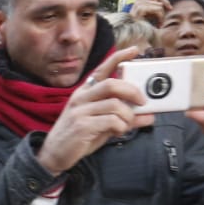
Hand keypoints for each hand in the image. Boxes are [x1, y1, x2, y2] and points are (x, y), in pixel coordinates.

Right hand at [36, 48, 154, 175]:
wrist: (54, 154)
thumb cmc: (79, 136)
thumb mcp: (102, 124)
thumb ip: (123, 117)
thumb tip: (148, 116)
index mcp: (85, 92)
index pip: (103, 69)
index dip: (119, 57)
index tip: (134, 50)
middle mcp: (81, 97)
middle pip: (112, 84)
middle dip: (132, 92)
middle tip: (143, 102)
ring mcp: (80, 111)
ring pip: (115, 104)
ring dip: (128, 116)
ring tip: (127, 124)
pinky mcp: (82, 126)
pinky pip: (111, 121)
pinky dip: (121, 127)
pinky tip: (118, 131)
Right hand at [130, 0, 171, 27]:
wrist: (133, 37)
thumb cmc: (141, 28)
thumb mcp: (150, 17)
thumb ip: (155, 9)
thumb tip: (166, 4)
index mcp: (140, 2)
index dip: (165, 2)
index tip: (170, 8)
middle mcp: (138, 1)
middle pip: (159, 2)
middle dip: (162, 13)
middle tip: (160, 24)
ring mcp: (138, 4)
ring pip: (160, 6)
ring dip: (161, 17)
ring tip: (158, 25)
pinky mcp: (140, 9)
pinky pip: (158, 10)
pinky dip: (160, 18)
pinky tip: (158, 25)